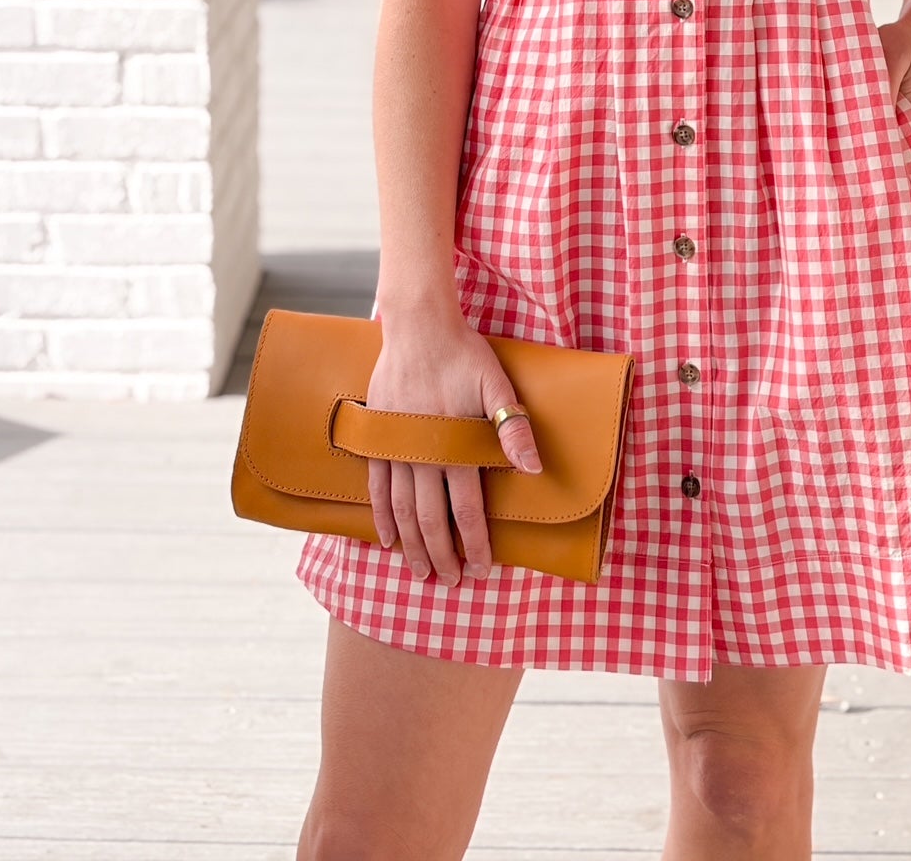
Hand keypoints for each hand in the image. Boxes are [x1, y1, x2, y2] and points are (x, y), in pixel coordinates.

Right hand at [364, 315, 542, 585]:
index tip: (482, 570)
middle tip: (450, 584)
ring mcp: (396, 447)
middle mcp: (423, 453)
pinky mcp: (378, 437)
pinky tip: (387, 539)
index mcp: (455, 445)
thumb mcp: (497, 384)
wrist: (419, 326)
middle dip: (442, 556)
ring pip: (402, 510)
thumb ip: (513, 427)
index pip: (467, 509)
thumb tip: (534, 469)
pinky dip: (381, 516)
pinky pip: (376, 486)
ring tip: (421, 572)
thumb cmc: (464, 354)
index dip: (475, 544)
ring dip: (412, 546)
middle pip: (432, 519)